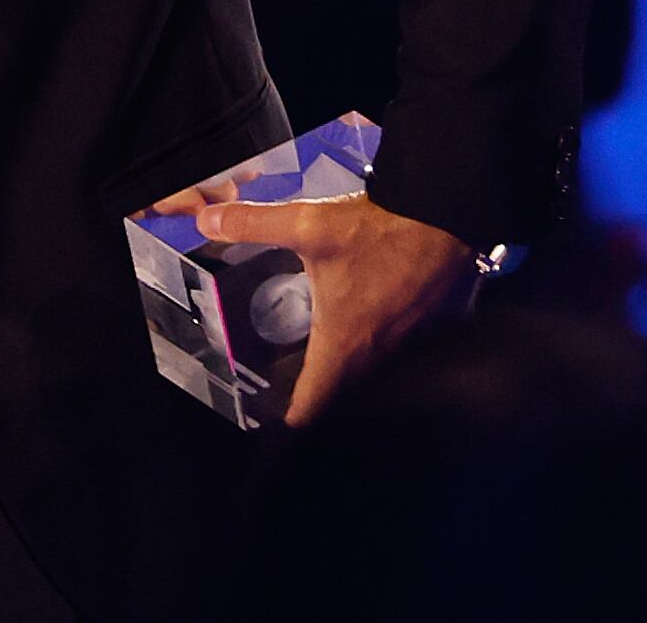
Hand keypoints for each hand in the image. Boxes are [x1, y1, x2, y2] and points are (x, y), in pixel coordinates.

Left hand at [194, 191, 479, 422]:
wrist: (441, 218)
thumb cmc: (376, 232)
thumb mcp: (307, 225)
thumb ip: (254, 224)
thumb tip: (205, 220)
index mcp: (344, 342)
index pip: (315, 402)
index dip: (291, 420)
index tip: (270, 429)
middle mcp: (373, 353)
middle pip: (339, 395)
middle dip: (312, 403)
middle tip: (279, 403)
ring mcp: (399, 341)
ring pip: (362, 376)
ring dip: (337, 382)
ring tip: (306, 377)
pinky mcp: (414, 325)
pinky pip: (381, 356)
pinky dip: (360, 358)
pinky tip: (345, 339)